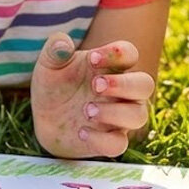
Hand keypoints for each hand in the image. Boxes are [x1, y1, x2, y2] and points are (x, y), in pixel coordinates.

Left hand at [30, 34, 154, 158]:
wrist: (44, 118)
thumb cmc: (54, 85)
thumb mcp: (49, 64)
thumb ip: (55, 50)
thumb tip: (62, 43)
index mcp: (111, 66)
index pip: (130, 54)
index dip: (117, 53)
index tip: (92, 58)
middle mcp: (122, 92)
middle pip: (145, 85)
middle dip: (124, 84)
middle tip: (95, 85)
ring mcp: (118, 118)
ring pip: (138, 116)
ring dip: (115, 112)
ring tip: (87, 110)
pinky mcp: (109, 140)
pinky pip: (119, 144)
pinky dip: (102, 140)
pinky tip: (81, 131)